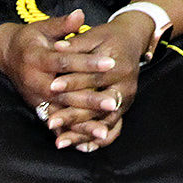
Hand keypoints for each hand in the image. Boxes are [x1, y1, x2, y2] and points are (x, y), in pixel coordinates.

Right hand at [0, 10, 119, 138]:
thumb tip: (80, 15)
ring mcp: (35, 98)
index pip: (67, 61)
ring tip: (103, 130)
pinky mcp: (38, 108)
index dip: (89, 62)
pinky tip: (85, 143)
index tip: (111, 62)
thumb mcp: (43, 27)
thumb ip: (63, 24)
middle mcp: (35, 81)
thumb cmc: (29, 39)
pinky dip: (69, 133)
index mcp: (37, 58)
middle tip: (112, 102)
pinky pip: (55, 123)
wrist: (5, 54)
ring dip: (81, 123)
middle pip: (65, 92)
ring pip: (60, 113)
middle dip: (89, 99)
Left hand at [42, 12, 157, 150]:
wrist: (132, 40)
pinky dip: (95, 139)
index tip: (52, 88)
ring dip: (81, 133)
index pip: (92, 77)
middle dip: (73, 115)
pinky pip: (111, 128)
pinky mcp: (123, 108)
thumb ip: (75, 44)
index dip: (72, 82)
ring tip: (60, 141)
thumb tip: (56, 48)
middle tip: (50, 122)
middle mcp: (126, 86)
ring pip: (103, 122)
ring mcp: (126, 100)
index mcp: (119, 66)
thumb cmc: (109, 37)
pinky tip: (80, 147)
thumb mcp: (94, 35)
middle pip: (98, 105)